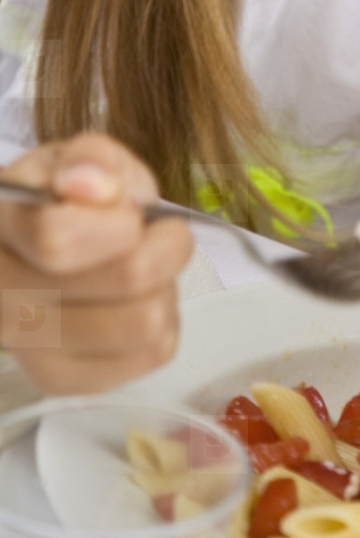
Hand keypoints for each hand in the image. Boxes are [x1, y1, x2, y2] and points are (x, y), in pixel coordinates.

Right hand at [0, 133, 192, 391]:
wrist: (37, 247)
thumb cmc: (62, 199)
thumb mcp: (77, 157)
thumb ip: (91, 158)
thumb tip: (91, 185)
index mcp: (3, 229)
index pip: (60, 240)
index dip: (121, 221)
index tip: (133, 211)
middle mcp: (3, 298)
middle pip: (126, 280)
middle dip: (162, 246)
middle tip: (155, 233)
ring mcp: (28, 348)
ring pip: (145, 323)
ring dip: (165, 286)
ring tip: (144, 268)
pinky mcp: (60, 379)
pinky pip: (152, 353)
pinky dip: (164, 322)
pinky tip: (136, 301)